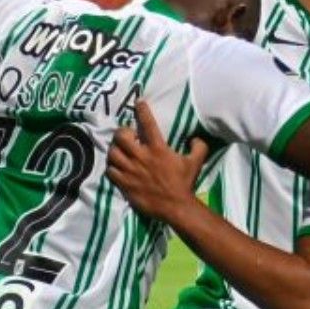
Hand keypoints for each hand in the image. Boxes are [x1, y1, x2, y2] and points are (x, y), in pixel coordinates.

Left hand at [107, 100, 209, 222]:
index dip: (142, 109)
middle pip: (121, 136)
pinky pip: (110, 171)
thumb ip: (198, 146)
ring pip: (113, 153)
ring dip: (115, 150)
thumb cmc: (185, 183)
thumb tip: (195, 138)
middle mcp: (141, 157)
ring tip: (120, 151)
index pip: (147, 123)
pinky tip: (117, 167)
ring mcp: (131, 171)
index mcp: (158, 149)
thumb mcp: (196, 162)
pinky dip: (112, 167)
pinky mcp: (125, 184)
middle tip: (127, 136)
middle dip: (122, 133)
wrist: (176, 206)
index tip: (138, 102)